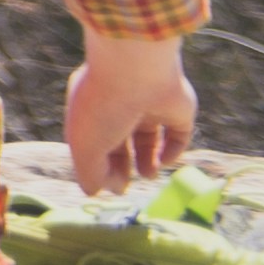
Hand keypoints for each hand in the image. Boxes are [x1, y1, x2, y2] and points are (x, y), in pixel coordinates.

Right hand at [66, 33, 198, 193]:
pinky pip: (178, 133)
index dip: (102, 166)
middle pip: (122, 141)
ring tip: (149, 174)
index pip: (96, 141)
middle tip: (126, 185)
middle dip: (123, 165)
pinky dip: (173, 150)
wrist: (136, 71)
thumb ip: (89, 174)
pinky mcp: (177, 108)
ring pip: (150, 138)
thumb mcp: (85, 147)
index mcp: (92, 110)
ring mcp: (149, 105)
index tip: (111, 186)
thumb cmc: (102, 108)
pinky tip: (163, 160)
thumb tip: (96, 193)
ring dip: (148, 161)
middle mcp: (120, 106)